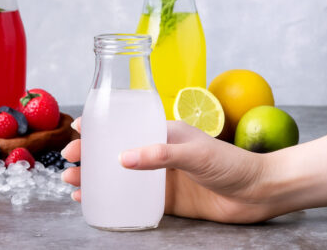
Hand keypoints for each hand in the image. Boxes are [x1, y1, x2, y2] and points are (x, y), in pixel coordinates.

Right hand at [60, 117, 326, 223]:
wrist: (258, 193)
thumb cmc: (232, 163)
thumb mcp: (195, 153)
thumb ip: (160, 155)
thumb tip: (122, 159)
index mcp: (163, 130)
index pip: (124, 123)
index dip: (99, 126)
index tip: (79, 132)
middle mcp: (158, 152)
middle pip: (115, 150)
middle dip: (89, 155)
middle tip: (69, 162)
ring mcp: (161, 176)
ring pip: (119, 175)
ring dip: (95, 177)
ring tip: (72, 183)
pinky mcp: (166, 199)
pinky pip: (133, 198)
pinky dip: (112, 199)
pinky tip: (95, 204)